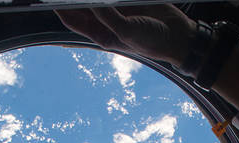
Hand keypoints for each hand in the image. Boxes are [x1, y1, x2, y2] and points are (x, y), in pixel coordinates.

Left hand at [54, 4, 195, 65]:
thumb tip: (91, 2)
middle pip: (80, 5)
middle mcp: (105, 21)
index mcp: (100, 34)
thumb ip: (108, 17)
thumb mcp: (127, 32)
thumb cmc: (153, 41)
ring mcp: (116, 9)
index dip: (60, 8)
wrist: (179, 37)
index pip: (72, 20)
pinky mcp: (127, 0)